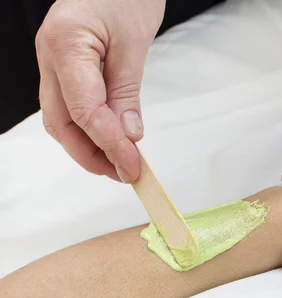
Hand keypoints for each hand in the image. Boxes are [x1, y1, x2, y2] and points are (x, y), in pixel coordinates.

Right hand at [36, 0, 165, 181]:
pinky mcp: (63, 67)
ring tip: (119, 163)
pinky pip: (69, 106)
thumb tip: (129, 137)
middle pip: (62, 121)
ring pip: (61, 118)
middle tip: (125, 173)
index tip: (133, 166)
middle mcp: (49, 56)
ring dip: (88, 146)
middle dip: (92, 153)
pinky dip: (88, 128)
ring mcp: (52, 62)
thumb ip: (127, 92)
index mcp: (64, 45)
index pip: (84, 110)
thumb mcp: (134, 44)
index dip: (109, 144)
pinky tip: (109, 140)